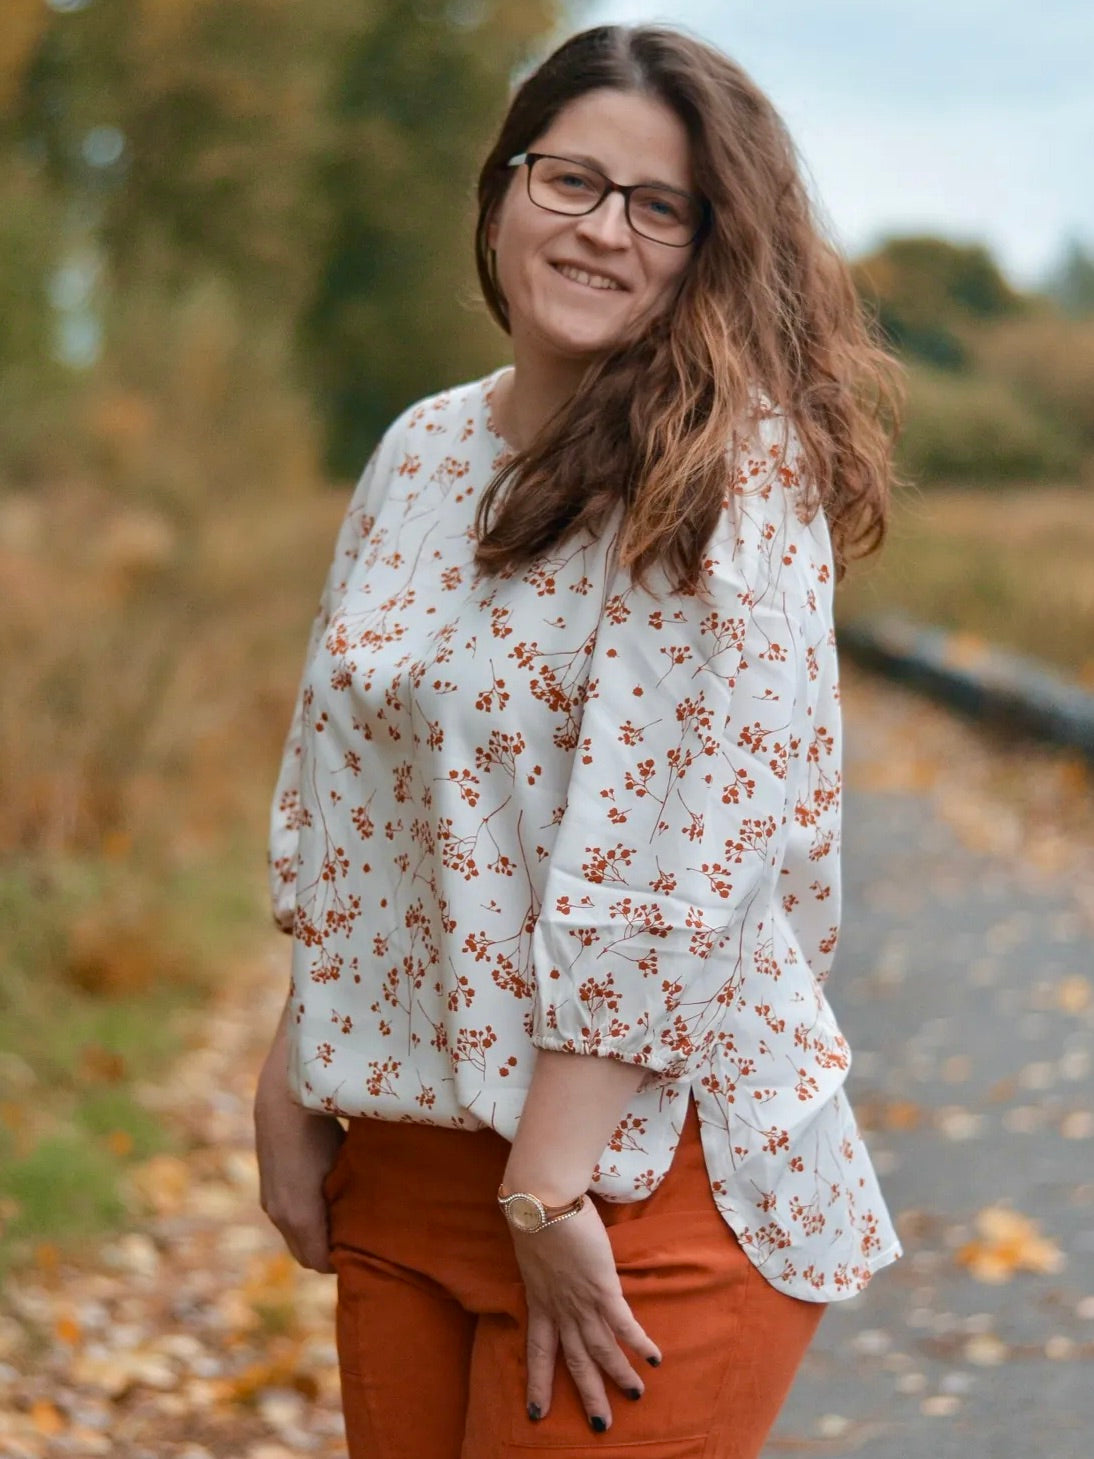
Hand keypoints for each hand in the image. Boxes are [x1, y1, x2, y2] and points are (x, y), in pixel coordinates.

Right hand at [254, 1027, 344, 1272]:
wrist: (283, 1098)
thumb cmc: (321, 1130)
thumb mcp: (343, 1165)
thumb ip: (353, 1197)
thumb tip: (373, 1216)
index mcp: (299, 1216)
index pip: (319, 1261)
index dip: (342, 1262)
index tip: (366, 1252)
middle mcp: (280, 1215)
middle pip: (305, 1255)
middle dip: (329, 1252)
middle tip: (359, 1240)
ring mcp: (270, 1202)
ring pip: (294, 1236)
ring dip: (316, 1234)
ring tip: (345, 1217)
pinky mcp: (267, 1188)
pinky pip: (286, 1219)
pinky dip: (303, 1219)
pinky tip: (324, 1197)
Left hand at [511, 1200, 660, 1432]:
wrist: (541, 1203)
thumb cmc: (535, 1217)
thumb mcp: (534, 1255)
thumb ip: (545, 1272)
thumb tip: (554, 1273)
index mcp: (539, 1303)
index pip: (538, 1352)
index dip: (538, 1382)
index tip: (536, 1412)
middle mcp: (560, 1310)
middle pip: (574, 1361)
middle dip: (588, 1394)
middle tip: (600, 1424)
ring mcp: (581, 1302)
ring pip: (601, 1349)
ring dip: (619, 1375)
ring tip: (635, 1395)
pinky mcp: (602, 1289)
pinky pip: (623, 1324)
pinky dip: (638, 1343)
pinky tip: (654, 1358)